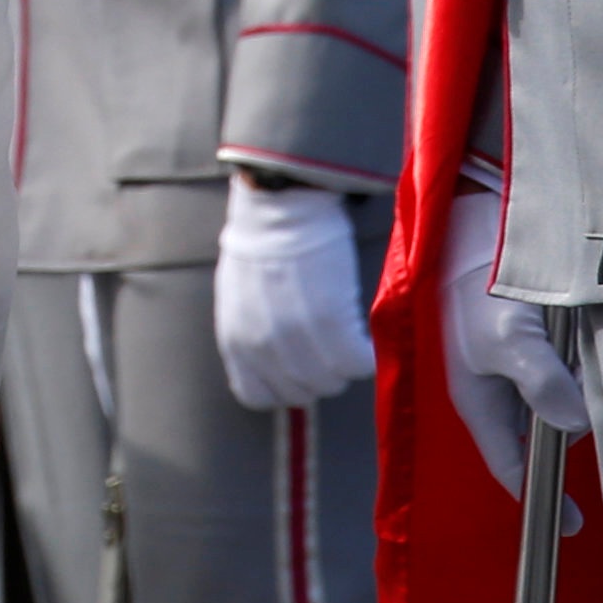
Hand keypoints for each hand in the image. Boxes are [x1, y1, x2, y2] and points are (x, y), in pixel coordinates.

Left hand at [213, 174, 375, 409]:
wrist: (281, 206)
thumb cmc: (261, 243)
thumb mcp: (238, 297)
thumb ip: (251, 333)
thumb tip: (272, 357)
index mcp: (235, 341)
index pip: (257, 395)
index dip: (282, 385)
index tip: (298, 369)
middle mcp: (263, 347)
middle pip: (303, 391)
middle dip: (319, 373)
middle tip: (331, 346)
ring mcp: (297, 337)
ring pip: (332, 381)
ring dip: (344, 364)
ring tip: (349, 337)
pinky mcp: (331, 322)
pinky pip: (357, 362)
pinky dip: (366, 356)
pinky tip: (366, 338)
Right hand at [437, 189, 586, 533]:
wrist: (478, 236)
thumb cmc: (482, 294)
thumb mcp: (510, 340)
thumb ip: (541, 381)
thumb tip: (575, 426)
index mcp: (482, 406)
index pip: (510, 468)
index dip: (539, 498)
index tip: (572, 525)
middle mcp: (499, 395)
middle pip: (538, 439)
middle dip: (568, 441)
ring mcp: (515, 371)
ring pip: (554, 406)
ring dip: (578, 400)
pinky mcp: (533, 346)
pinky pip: (560, 375)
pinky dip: (580, 374)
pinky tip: (598, 357)